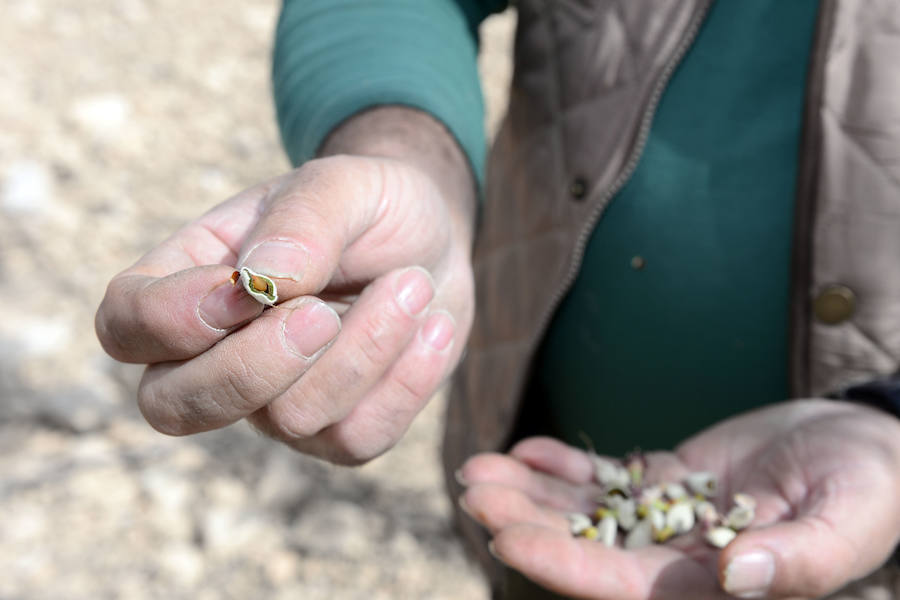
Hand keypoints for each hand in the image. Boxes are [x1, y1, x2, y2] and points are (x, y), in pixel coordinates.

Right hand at [95, 107, 475, 463]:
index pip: (127, 326)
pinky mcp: (337, 431)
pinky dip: (406, 381)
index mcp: (188, 283)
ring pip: (289, 419)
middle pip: (174, 407)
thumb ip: (299, 224)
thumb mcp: (339, 185)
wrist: (428, 238)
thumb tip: (260, 282)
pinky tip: (432, 327)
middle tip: (324, 311)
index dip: (173, 320)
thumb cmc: (363, 206)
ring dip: (364, 348)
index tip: (250, 283)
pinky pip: (356, 439)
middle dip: (256, 366)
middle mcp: (216, 355)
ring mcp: (274, 402)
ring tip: (413, 283)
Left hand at [458, 400, 899, 598]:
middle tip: (470, 487)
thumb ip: (800, 558)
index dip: (562, 563)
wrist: (871, 444)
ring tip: (476, 466)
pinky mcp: (670, 480)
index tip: (504, 534)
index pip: (623, 584)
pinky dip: (566, 464)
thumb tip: (733, 578)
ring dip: (531, 490)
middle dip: (527, 520)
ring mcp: (670, 518)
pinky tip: (526, 449)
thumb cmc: (873, 485)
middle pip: (587, 546)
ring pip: (586, 511)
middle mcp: (682, 558)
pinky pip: (608, 477)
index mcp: (716, 583)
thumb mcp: (848, 519)